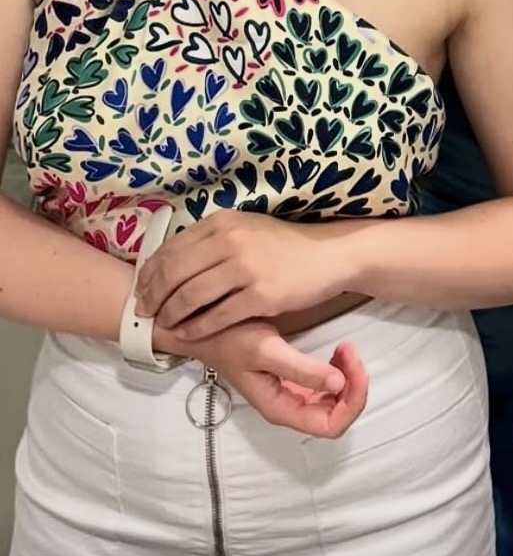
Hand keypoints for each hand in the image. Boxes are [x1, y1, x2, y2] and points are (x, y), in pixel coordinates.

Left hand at [137, 213, 348, 339]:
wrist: (328, 256)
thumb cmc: (285, 246)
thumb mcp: (247, 228)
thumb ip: (213, 239)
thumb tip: (173, 260)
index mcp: (223, 222)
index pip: (172, 248)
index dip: (150, 273)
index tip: (141, 289)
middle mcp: (231, 241)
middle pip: (175, 272)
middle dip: (153, 296)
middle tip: (144, 312)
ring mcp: (246, 268)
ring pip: (191, 296)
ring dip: (171, 314)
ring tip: (164, 324)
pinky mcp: (261, 295)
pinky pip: (217, 316)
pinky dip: (197, 327)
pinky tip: (189, 333)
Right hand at [183, 320, 368, 438]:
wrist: (203, 328)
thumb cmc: (229, 339)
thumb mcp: (265, 350)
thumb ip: (301, 370)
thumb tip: (339, 384)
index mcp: (282, 408)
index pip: (331, 425)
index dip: (351, 401)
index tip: (352, 364)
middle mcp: (289, 407)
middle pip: (337, 414)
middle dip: (353, 386)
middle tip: (350, 349)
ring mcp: (292, 394)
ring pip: (334, 401)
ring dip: (348, 378)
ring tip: (345, 347)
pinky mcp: (292, 380)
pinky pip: (326, 387)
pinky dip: (339, 371)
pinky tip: (337, 351)